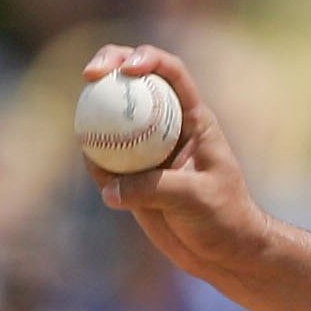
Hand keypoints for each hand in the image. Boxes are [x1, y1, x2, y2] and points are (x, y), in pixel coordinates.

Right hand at [82, 44, 270, 277]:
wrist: (222, 251)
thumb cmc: (224, 218)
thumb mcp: (195, 198)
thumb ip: (154, 188)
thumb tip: (109, 186)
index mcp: (194, 118)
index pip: (172, 74)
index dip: (148, 59)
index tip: (127, 68)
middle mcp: (167, 125)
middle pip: (134, 81)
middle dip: (110, 64)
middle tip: (90, 75)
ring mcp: (146, 148)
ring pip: (111, 116)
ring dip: (92, 111)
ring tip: (86, 129)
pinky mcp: (129, 173)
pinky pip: (101, 158)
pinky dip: (93, 159)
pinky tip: (98, 173)